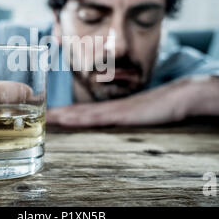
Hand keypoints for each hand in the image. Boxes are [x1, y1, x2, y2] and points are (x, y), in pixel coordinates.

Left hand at [47, 78, 189, 126]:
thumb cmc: (161, 106)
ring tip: (46, 117)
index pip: (83, 112)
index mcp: (112, 109)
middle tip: (38, 115)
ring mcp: (116, 110)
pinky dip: (82, 118)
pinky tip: (71, 119)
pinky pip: (99, 117)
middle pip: (78, 111)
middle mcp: (110, 108)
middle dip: (58, 114)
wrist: (179, 95)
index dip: (65, 113)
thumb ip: (127, 118)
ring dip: (64, 116)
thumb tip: (117, 123)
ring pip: (84, 113)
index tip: (49, 116)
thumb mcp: (140, 115)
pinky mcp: (124, 114)